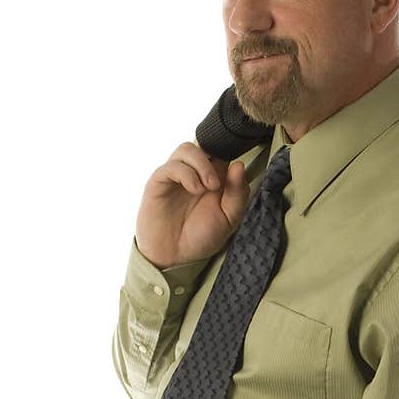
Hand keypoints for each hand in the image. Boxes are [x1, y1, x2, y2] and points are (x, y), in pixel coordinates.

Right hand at [134, 141, 249, 268]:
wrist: (175, 257)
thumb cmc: (201, 237)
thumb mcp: (229, 219)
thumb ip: (237, 194)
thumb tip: (239, 164)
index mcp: (214, 176)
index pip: (223, 150)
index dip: (231, 150)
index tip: (236, 166)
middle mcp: (195, 172)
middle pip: (205, 141)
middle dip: (216, 155)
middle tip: (219, 184)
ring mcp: (176, 175)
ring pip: (187, 148)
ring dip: (202, 164)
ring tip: (209, 187)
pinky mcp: (159, 182)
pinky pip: (172, 166)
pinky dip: (186, 173)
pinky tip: (195, 189)